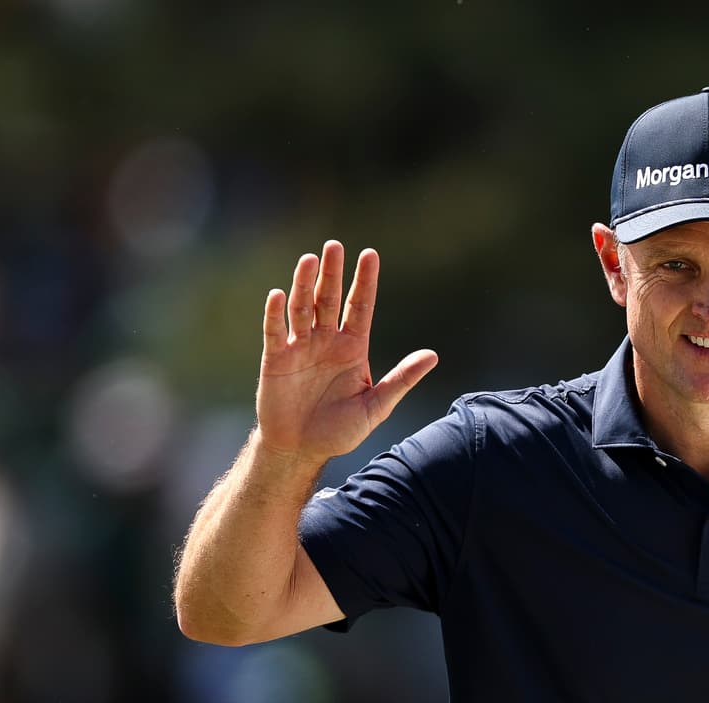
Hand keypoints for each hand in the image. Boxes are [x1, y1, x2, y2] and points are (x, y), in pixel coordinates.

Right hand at [256, 240, 438, 462]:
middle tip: (335, 246)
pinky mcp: (276, 359)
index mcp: (353, 348)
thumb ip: (401, 380)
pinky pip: (275, 332)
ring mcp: (300, 347)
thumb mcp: (375, 406)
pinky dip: (276, 314)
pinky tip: (279, 294)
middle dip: (332, 273)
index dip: (365, 282)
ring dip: (304, 284)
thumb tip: (433, 355)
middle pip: (329, 299)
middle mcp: (326, 341)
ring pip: (302, 308)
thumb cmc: (340, 430)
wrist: (302, 450)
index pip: (360, 307)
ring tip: (309, 259)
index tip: (370, 254)